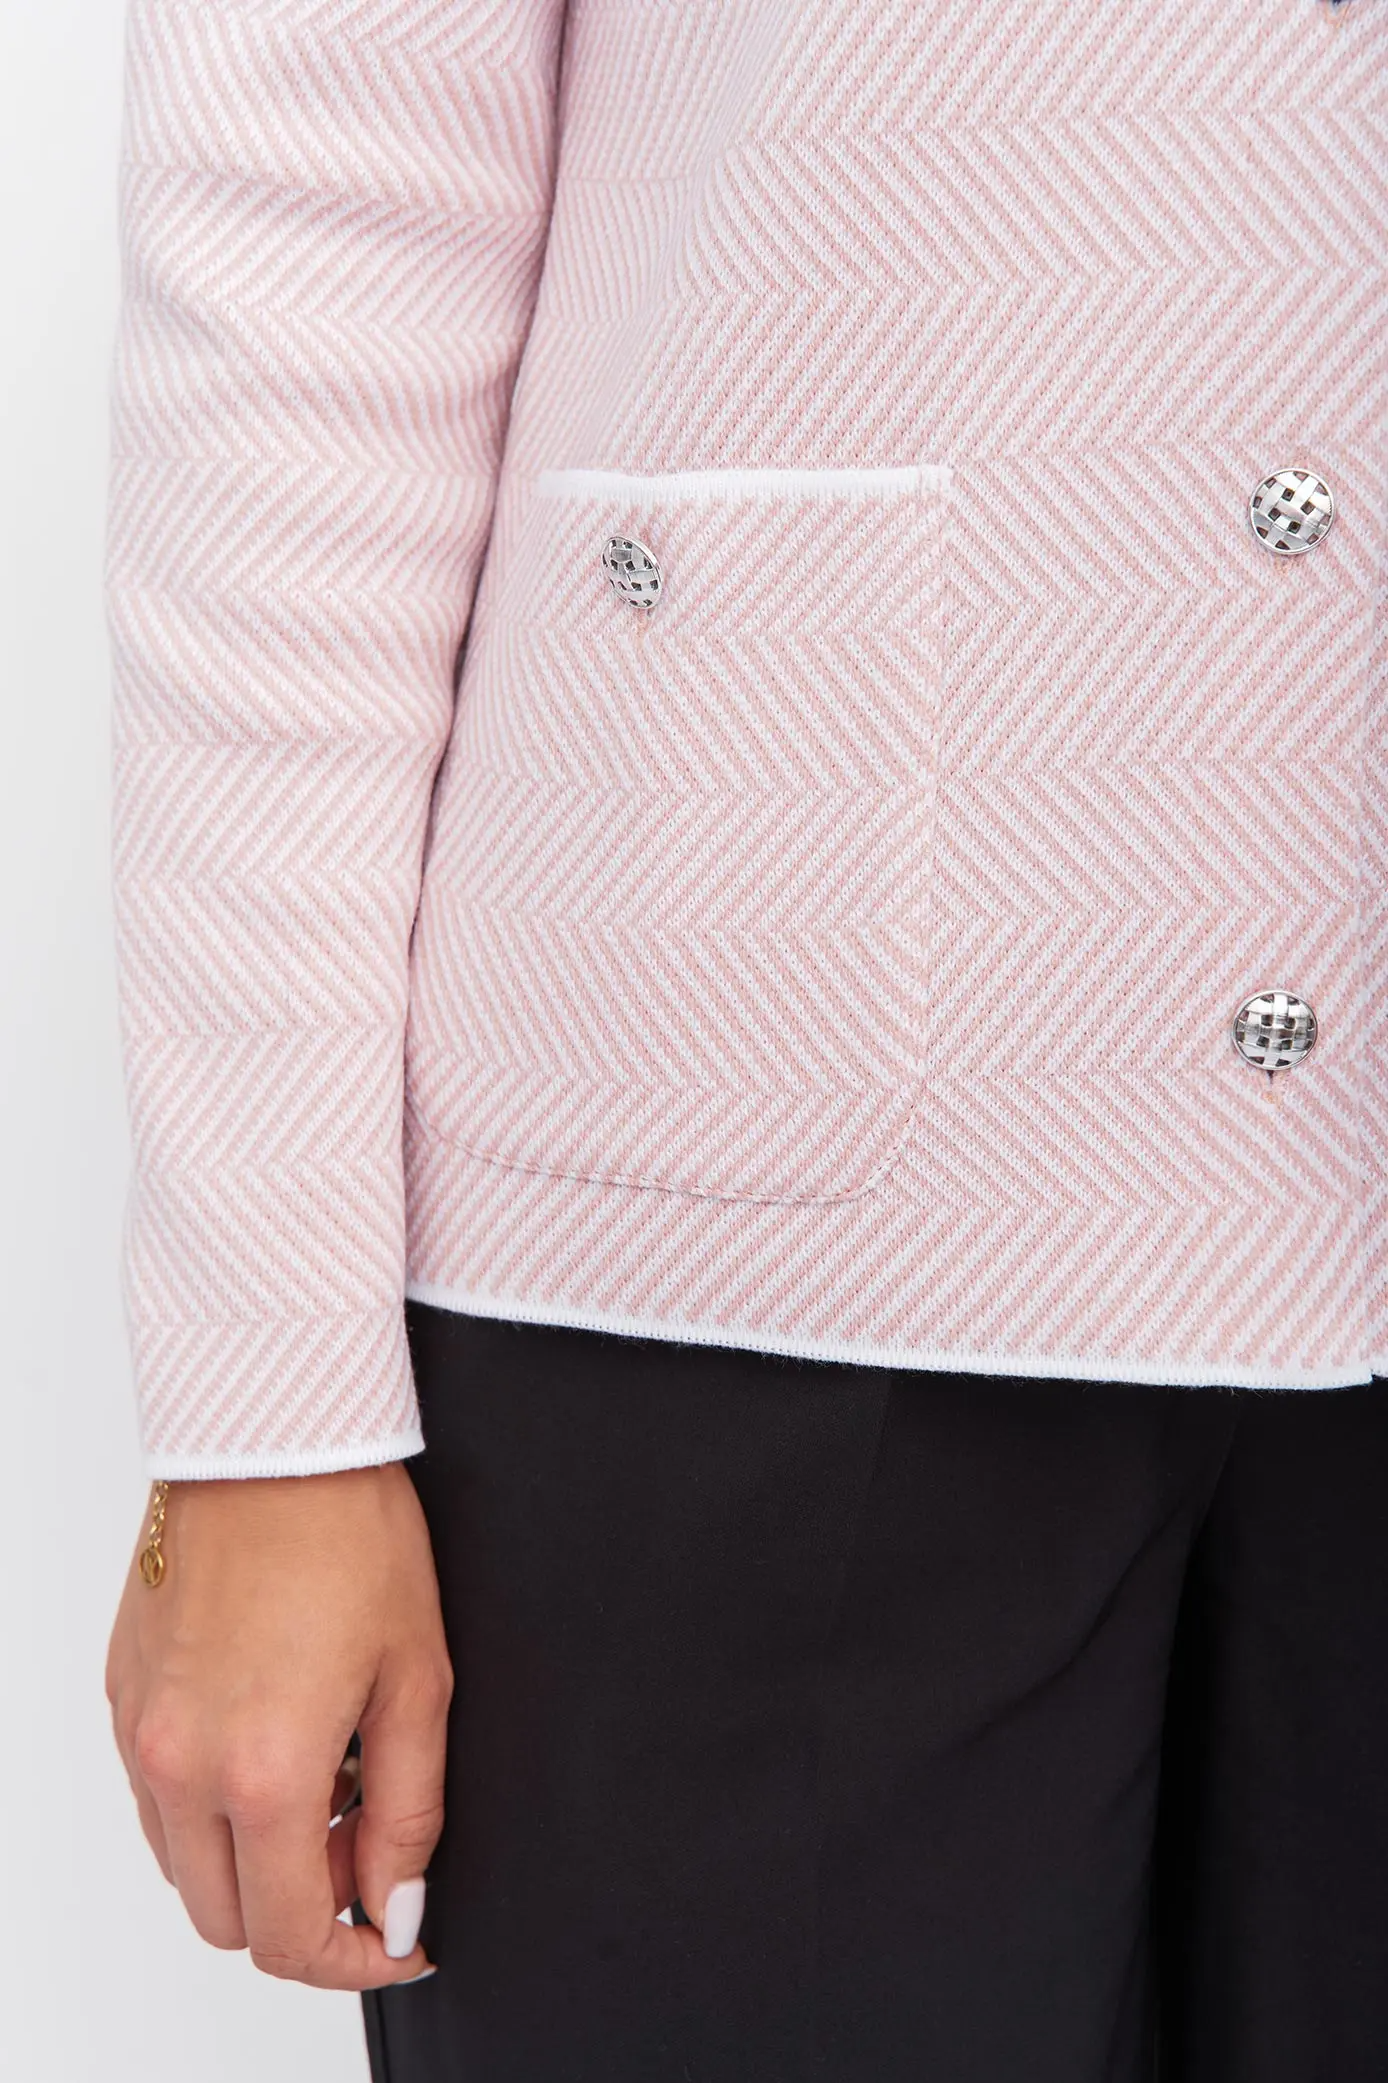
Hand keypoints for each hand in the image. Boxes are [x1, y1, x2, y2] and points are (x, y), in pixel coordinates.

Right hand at [105, 1463, 451, 1989]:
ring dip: (252, 1858)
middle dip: (303, 1911)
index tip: (396, 1934)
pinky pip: (155, 1797)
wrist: (272, 1436)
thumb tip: (399, 1905)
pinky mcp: (119, 1693)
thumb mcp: (416, 1679)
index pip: (289, 1937)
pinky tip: (271, 1735)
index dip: (353, 1958)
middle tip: (369, 1839)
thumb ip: (410, 1811)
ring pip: (184, 1864)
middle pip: (228, 1920)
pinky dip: (208, 1802)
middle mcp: (179, 1765)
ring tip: (326, 1775)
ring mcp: (137, 1731)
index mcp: (261, 1772)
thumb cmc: (350, 1534)